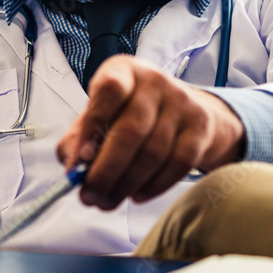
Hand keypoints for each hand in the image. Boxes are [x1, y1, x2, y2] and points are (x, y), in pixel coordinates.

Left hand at [56, 55, 243, 209]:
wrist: (180, 108)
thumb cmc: (126, 112)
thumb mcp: (98, 115)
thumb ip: (77, 138)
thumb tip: (72, 166)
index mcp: (122, 70)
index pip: (108, 91)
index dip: (92, 126)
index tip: (79, 161)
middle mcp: (154, 80)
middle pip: (131, 131)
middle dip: (106, 171)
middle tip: (89, 197)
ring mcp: (181, 101)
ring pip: (153, 153)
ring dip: (126, 184)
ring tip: (108, 201)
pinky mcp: (201, 123)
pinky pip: (179, 163)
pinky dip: (155, 186)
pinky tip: (136, 195)